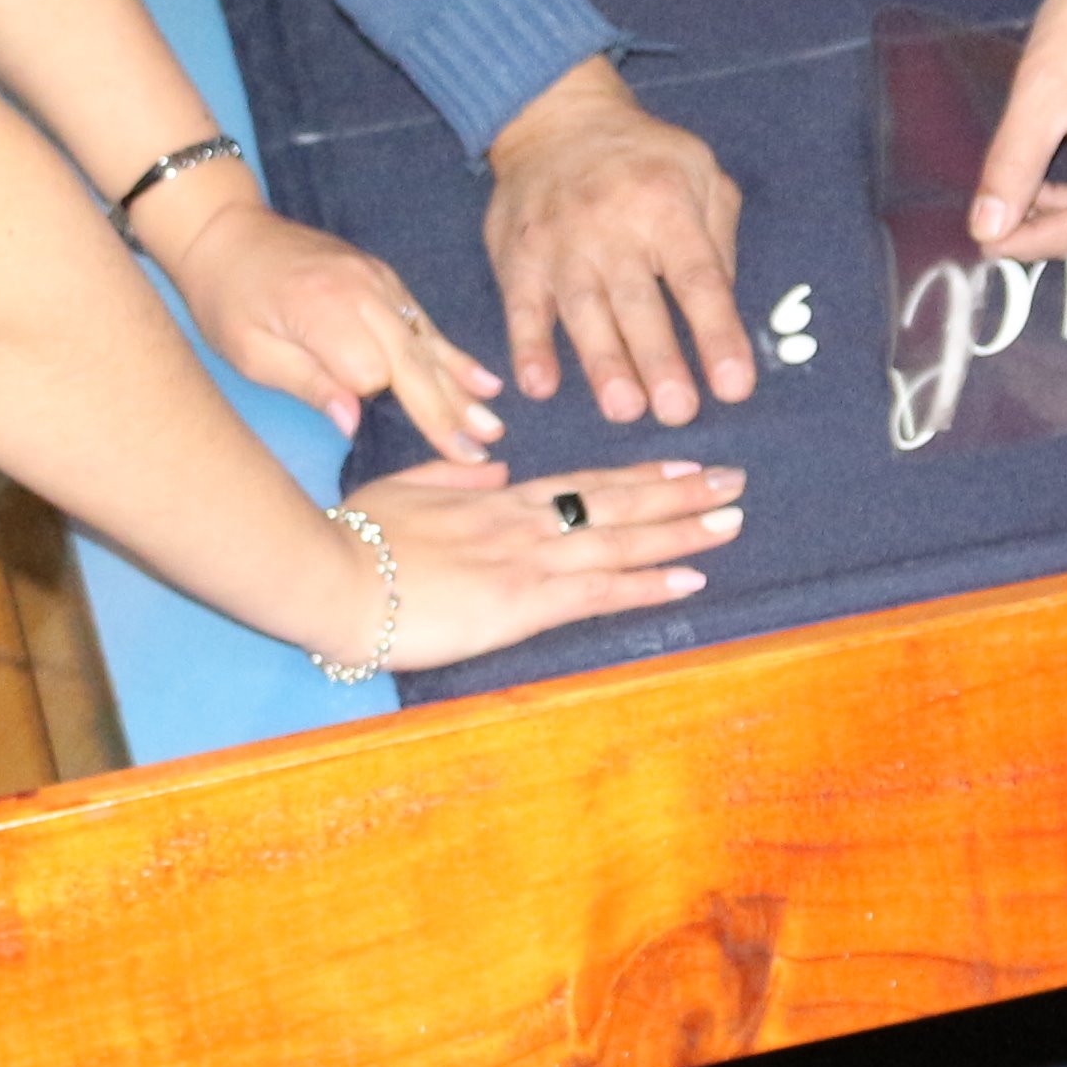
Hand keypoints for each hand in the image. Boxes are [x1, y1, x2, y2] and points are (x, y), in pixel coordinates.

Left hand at [156, 194, 505, 453]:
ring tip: (491, 425)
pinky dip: (454, 355)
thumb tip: (354, 423)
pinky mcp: (385, 281)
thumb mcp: (250, 351)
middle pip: (412, 363)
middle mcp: (364, 293)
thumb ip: (307, 382)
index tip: (360, 419)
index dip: (369, 400)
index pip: (370, 371)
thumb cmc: (227, 298)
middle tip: (478, 453)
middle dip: (445, 411)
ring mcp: (380, 283)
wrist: (228, 232)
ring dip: (461, 389)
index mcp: (326, 310)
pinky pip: (425, 324)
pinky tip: (484, 380)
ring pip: (427, 345)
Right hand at [337, 453, 745, 671]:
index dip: (639, 476)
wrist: (330, 571)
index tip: (683, 466)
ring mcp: (529, 558)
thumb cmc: (354, 534)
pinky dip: (649, 583)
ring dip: (683, 531)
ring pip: (623, 539)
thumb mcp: (405, 487)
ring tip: (733, 519)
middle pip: (618, 502)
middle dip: (681, 494)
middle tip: (736, 482)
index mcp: (498, 498)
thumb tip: (496, 469)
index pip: (585, 482)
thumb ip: (453, 475)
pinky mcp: (523, 600)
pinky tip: (691, 578)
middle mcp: (527, 521)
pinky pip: (600, 590)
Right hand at [485, 57, 751, 425]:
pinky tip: (539, 386)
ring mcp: (560, 244)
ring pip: (583, 311)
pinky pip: (522, 307)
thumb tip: (724, 307)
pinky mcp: (518, 258)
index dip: (718, 333)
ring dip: (602, 363)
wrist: (557, 118)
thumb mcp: (701, 172)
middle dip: (659, 360)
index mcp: (667, 207)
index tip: (735, 386)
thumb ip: (718, 237)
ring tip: (623, 409)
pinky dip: (528, 348)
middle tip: (678, 413)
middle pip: (639, 303)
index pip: (699, 279)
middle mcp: (612, 227)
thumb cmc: (644, 158)